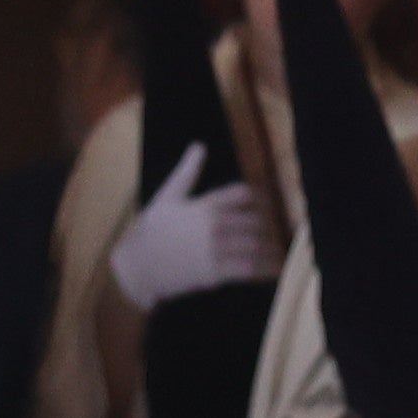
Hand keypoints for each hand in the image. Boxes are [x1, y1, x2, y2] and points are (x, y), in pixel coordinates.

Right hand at [106, 147, 279, 309]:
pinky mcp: (215, 272)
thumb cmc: (152, 230)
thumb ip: (187, 172)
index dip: (258, 200)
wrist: (138, 266)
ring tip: (279, 254)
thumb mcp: (167, 196)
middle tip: (276, 234)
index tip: (265, 208)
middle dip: (268, 228)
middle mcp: (214, 224)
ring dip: (271, 249)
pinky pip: (248, 269)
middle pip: (255, 221)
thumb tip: (199, 146)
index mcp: (205, 204)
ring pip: (255, 246)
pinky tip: (273, 271)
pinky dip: (264, 270)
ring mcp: (215, 249)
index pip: (243, 195)